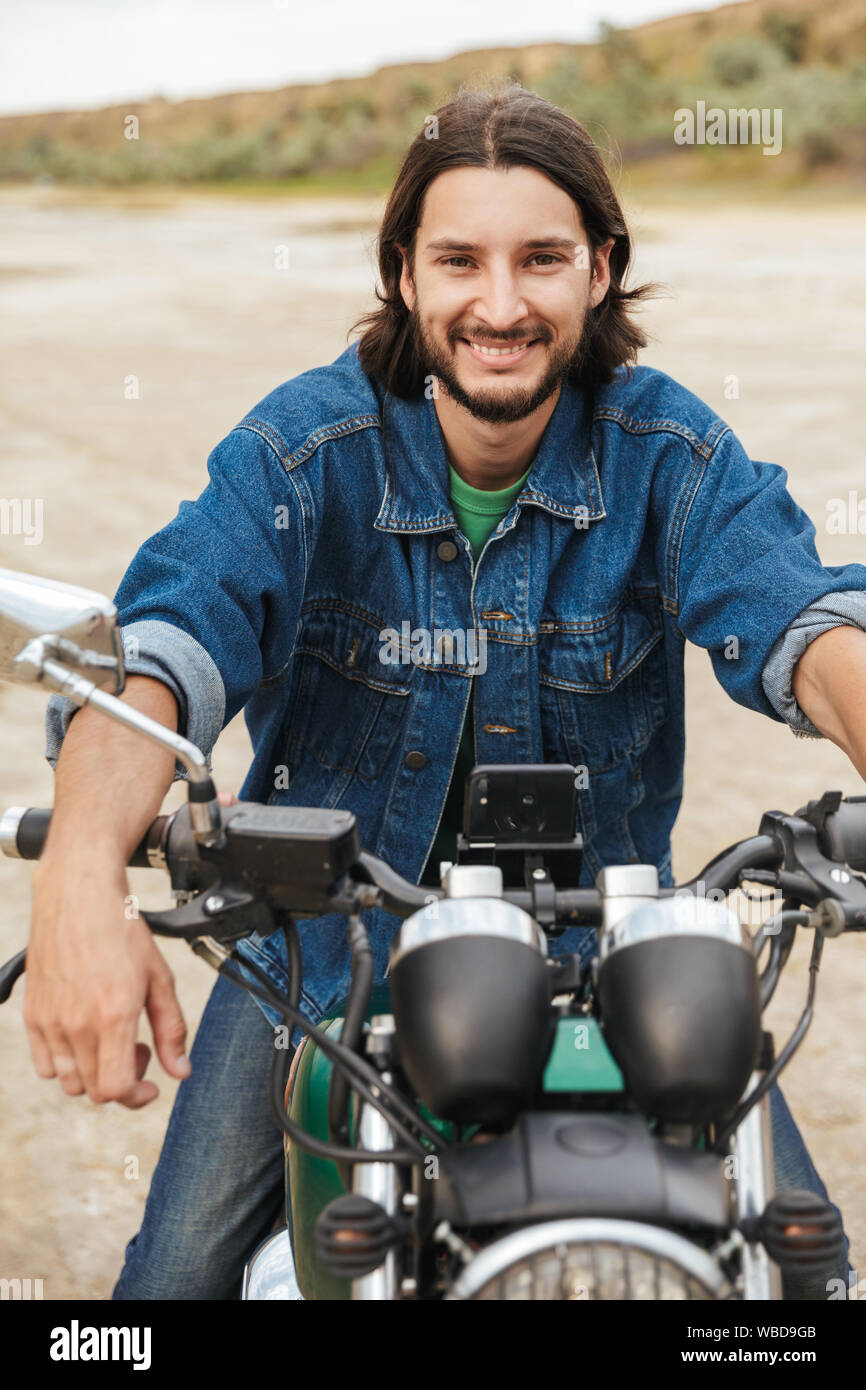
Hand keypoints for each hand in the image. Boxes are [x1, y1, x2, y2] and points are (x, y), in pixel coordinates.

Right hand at [23, 856, 190, 1106]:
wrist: (79, 896)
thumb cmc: (121, 931)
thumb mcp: (160, 978)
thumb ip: (172, 1029)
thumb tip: (180, 1070)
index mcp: (112, 1016)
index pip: (116, 1089)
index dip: (137, 1097)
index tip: (150, 1086)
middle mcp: (76, 1024)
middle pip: (94, 1090)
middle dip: (122, 1082)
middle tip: (137, 1049)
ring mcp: (49, 1021)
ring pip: (69, 1081)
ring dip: (94, 1074)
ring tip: (110, 1040)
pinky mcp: (32, 1014)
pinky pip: (45, 1063)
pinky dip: (65, 1063)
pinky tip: (84, 1036)